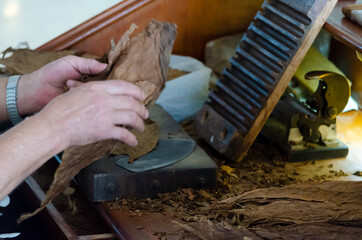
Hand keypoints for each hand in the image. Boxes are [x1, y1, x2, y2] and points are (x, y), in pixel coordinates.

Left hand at [17, 55, 106, 114]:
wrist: (37, 90)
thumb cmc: (51, 73)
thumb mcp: (71, 63)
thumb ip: (89, 64)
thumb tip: (106, 66)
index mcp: (90, 75)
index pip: (106, 75)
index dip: (106, 74)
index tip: (103, 73)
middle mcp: (90, 87)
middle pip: (103, 86)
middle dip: (92, 81)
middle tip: (78, 77)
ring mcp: (86, 98)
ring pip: (96, 95)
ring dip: (83, 88)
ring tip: (68, 83)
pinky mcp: (81, 108)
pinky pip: (88, 104)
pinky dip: (80, 98)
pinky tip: (69, 90)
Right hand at [33, 80, 148, 146]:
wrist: (53, 126)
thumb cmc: (59, 109)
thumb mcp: (76, 91)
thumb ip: (92, 90)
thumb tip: (103, 92)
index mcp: (98, 88)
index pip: (124, 86)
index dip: (136, 92)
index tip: (141, 96)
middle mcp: (105, 99)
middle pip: (132, 102)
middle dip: (142, 109)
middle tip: (145, 114)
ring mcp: (106, 115)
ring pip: (132, 117)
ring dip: (140, 123)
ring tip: (141, 127)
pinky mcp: (105, 130)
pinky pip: (124, 134)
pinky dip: (132, 139)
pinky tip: (134, 142)